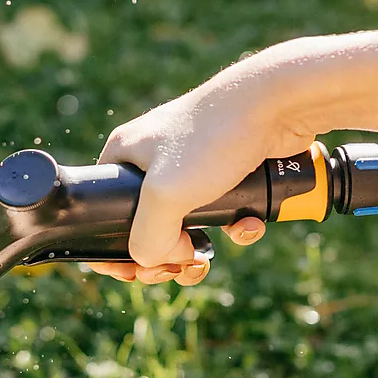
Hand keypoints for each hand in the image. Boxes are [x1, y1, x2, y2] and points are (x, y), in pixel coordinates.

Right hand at [92, 43, 328, 275]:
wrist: (278, 104)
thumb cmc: (212, 138)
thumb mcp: (164, 195)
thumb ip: (146, 238)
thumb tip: (157, 260)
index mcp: (124, 156)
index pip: (100, 212)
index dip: (113, 250)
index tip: (135, 273)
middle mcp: (154, 159)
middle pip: (146, 226)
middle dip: (161, 256)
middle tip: (177, 268)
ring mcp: (193, 165)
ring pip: (187, 226)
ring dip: (198, 251)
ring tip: (207, 260)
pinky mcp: (230, 171)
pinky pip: (224, 213)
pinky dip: (236, 227)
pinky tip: (249, 224)